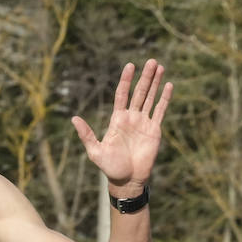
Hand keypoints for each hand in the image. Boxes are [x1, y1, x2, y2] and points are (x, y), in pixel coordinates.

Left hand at [70, 60, 172, 190]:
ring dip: (155, 83)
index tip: (130, 66)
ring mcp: (143, 123)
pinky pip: (160, 111)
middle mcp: (131, 118)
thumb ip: (86, 134)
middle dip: (145, 77)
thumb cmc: (110, 167)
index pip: (122, 94)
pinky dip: (164, 98)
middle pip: (139, 92)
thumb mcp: (95, 151)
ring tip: (159, 67)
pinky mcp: (154, 130)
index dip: (126, 80)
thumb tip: (73, 118)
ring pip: (150, 98)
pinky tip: (168, 85)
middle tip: (151, 61)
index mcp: (117, 119)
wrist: (127, 180)